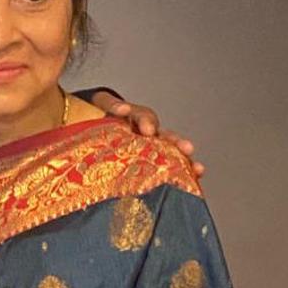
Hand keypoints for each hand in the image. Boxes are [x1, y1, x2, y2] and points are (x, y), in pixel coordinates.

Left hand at [90, 90, 205, 177]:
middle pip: (164, 137)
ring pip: (169, 155)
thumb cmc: (97, 115)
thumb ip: (109, 105)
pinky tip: (192, 183)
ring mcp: (148, 150)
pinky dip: (179, 176)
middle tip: (187, 148)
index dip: (146, 122)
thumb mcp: (100, 104)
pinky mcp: (145, 165)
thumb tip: (123, 109)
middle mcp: (146, 134)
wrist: (89, 125)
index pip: (143, 117)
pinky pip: (163, 171)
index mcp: (134, 118)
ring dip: (183, 162)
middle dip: (176, 143)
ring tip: (198, 169)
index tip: (148, 131)